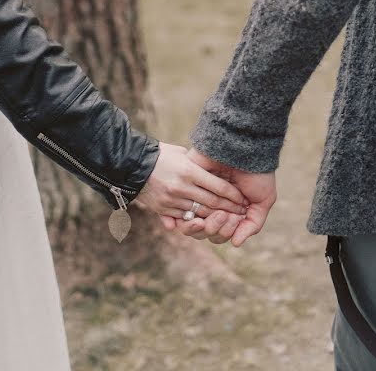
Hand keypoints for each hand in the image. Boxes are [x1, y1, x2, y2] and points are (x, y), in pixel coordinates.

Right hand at [135, 143, 249, 221]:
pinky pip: (185, 218)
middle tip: (241, 212)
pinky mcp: (163, 209)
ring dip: (216, 217)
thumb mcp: (181, 154)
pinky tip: (208, 221)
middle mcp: (182, 187)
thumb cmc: (161, 155)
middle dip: (229, 208)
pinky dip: (198, 220)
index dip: (233, 194)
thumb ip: (198, 164)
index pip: (218, 186)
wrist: (132, 164)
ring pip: (201, 213)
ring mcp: (172, 199)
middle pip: (212, 202)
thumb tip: (216, 170)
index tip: (242, 198)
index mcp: (189, 171)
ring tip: (228, 218)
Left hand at [165, 150, 275, 246]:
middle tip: (225, 214)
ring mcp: (197, 197)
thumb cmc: (257, 173)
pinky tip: (193, 219)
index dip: (225, 232)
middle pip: (204, 233)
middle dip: (216, 229)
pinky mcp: (186, 187)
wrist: (245, 149)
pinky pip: (176, 211)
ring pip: (190, 226)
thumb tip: (234, 243)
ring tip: (218, 213)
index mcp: (227, 211)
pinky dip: (183, 221)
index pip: (219, 234)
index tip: (234, 218)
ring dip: (205, 225)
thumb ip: (251, 225)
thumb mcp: (263, 201)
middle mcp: (210, 206)